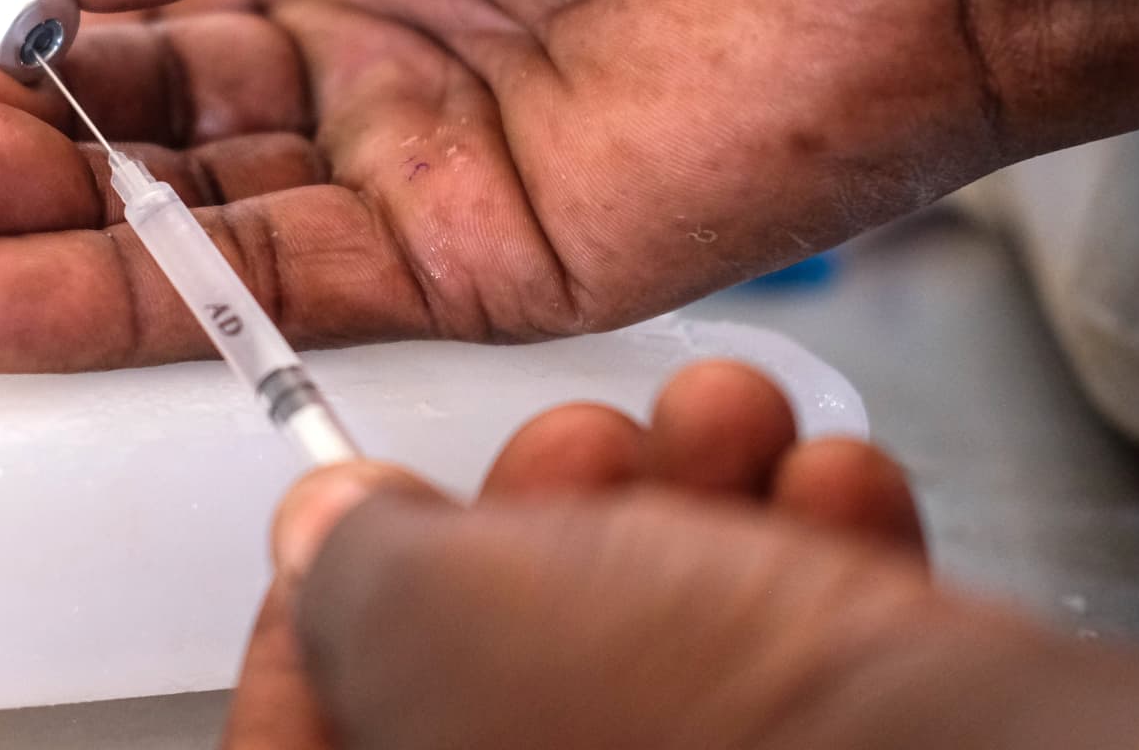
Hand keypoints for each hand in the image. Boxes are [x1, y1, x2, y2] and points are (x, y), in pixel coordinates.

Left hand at [224, 361, 1138, 749]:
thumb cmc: (697, 733)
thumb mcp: (446, 621)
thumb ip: (354, 571)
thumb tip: (326, 535)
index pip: (309, 738)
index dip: (316, 617)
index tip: (353, 517)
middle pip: (507, 670)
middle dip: (547, 521)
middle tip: (585, 440)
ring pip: (665, 641)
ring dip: (695, 502)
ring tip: (727, 420)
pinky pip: (800, 648)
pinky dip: (809, 550)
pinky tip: (829, 489)